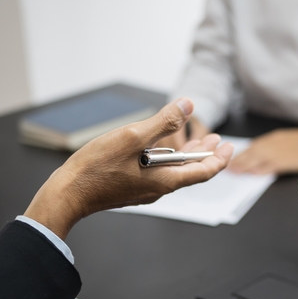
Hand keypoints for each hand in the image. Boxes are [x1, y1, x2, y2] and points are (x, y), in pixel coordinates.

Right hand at [23, 99, 232, 238]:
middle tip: (217, 140)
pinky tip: (160, 149)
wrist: (68, 194)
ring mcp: (144, 190)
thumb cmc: (97, 168)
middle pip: (190, 172)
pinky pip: (157, 173)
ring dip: (186, 156)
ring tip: (196, 142)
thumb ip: (163, 121)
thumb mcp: (133, 137)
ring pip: (173, 172)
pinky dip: (167, 160)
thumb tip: (187, 105)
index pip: (203, 172)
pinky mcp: (131, 188)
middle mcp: (158, 189)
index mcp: (165, 180)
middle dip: (205, 154)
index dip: (219, 159)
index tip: (229, 146)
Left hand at [229, 126, 297, 174]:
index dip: (239, 154)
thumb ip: (273, 148)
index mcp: (273, 139)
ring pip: (258, 158)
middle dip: (237, 160)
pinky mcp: (288, 161)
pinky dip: (261, 168)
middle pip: (251, 152)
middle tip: (224, 166)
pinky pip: (272, 165)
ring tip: (233, 171)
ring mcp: (280, 152)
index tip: (228, 159)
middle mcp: (273, 144)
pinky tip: (252, 173)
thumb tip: (258, 157)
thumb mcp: (287, 141)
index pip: (252, 147)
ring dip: (244, 165)